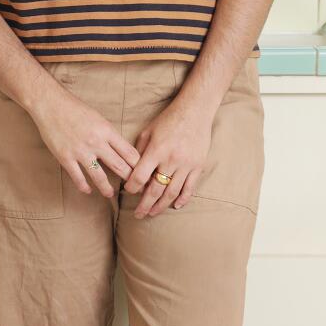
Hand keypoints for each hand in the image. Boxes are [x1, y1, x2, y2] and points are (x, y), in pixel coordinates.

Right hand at [29, 85, 141, 199]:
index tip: (142, 173)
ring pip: (99, 177)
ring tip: (110, 194)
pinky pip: (78, 178)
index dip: (139, 166)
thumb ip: (109, 134)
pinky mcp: (66, 158)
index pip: (129, 153)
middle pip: (119, 166)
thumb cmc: (74, 108)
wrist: (50, 104)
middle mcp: (96, 143)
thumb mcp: (98, 118)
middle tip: (134, 188)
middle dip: (129, 180)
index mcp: (106, 131)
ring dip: (107, 189)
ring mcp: (80, 152)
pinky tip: (88, 190)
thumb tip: (120, 149)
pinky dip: (84, 186)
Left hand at [123, 97, 216, 216]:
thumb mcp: (148, 131)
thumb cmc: (168, 119)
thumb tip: (130, 170)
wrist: (195, 110)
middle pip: (155, 190)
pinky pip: (190, 188)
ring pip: (172, 192)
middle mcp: (171, 160)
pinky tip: (175, 206)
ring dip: (161, 205)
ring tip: (152, 213)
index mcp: (156, 150)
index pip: (140, 176)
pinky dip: (182, 199)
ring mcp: (186, 165)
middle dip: (145, 204)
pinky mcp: (198, 166)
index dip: (132, 187)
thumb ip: (139, 151)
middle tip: (138, 214)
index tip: (128, 192)